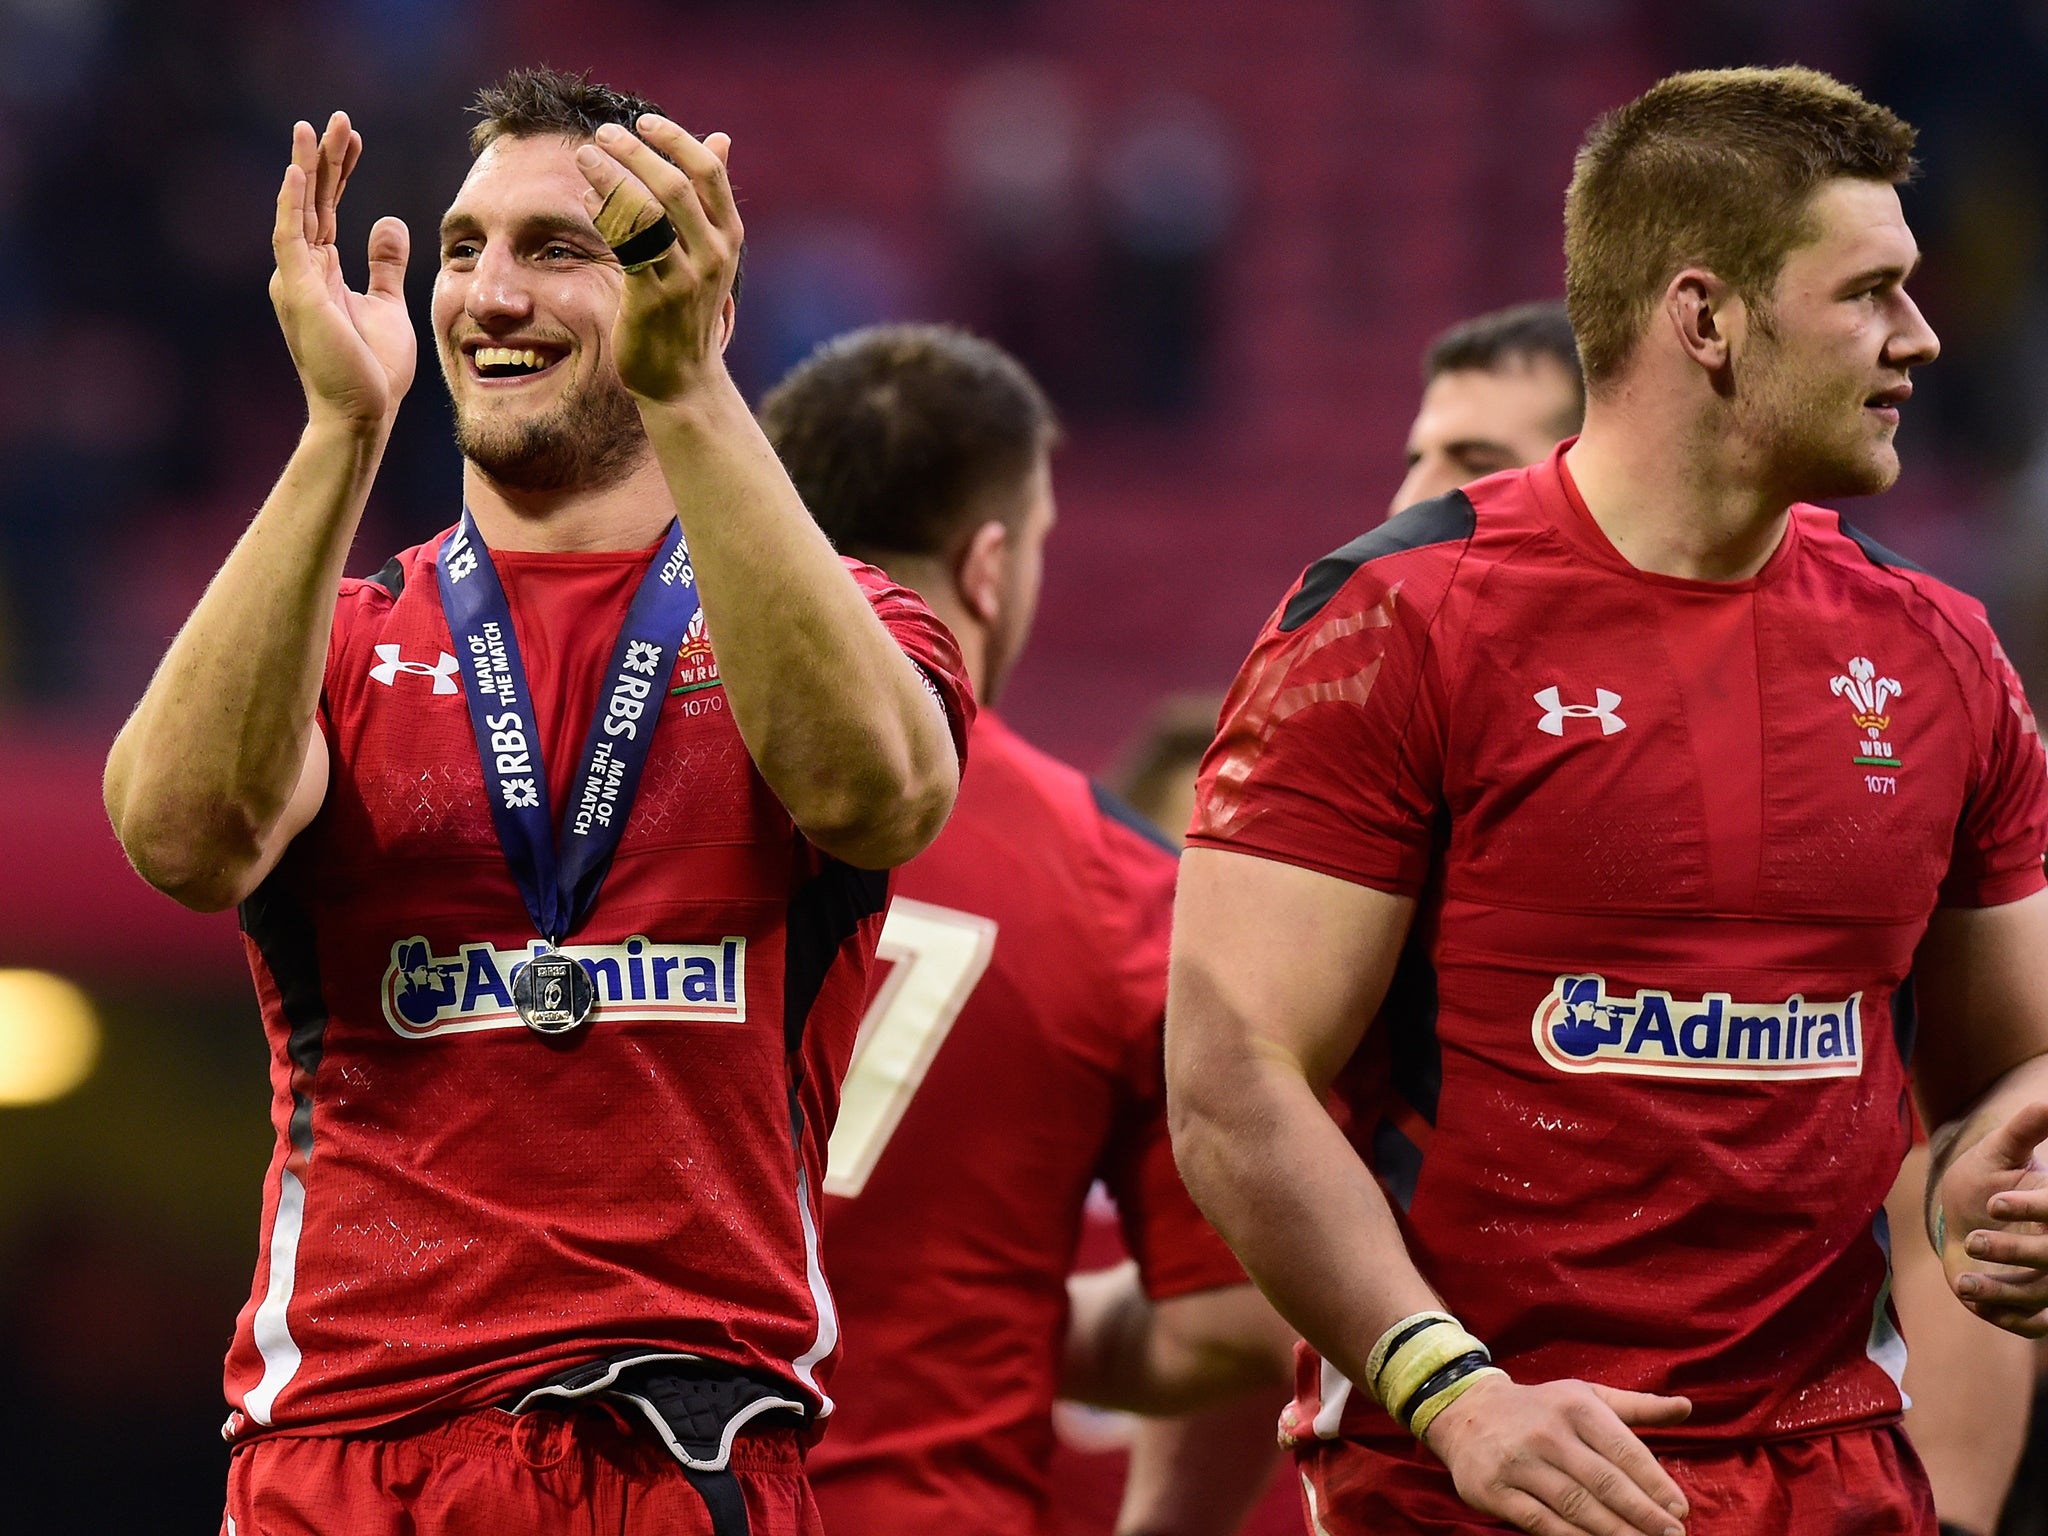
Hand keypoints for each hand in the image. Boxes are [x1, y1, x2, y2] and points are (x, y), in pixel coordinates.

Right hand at [268, 112, 414, 431]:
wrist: (364, 414)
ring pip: (299, 211)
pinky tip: (300, 173)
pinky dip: (294, 205)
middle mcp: (302, 271)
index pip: (327, 208)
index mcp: (320, 272)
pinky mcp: (299, 294)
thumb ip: (384, 265)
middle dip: (324, 158)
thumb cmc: (372, 369)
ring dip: (307, 169)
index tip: (354, 138)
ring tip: (313, 129)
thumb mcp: (387, 305)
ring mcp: (297, 281)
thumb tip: (388, 222)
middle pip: (312, 201)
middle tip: (337, 118)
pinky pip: (291, 241)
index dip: (340, 172)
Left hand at [574, 115, 740, 403]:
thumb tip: (720, 138)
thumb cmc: (688, 310)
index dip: (676, 139)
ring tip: (585, 156)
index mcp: (729, 237)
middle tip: (604, 134)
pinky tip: (585, 201)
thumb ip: (708, 198)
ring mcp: (685, 278)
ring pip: (647, 211)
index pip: (708, 172)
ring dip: (612, 177)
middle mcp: (713, 254)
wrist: (683, 379)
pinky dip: (603, 215)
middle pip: (676, 185)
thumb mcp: (710, 251)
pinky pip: (625, 245)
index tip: (644, 121)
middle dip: (636, 153)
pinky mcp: (652, 298)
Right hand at [1421, 1374, 1691, 1535]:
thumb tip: (1687, 1408)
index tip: (1680, 1510)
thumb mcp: (1586, 1396)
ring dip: (1615, 1532)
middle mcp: (1547, 1432)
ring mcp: (1519, 1462)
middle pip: (1604, 1482)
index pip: (1625, 1449)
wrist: (1465, 1412)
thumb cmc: (1541, 1409)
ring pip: (1576, 1506)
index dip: (1655, 1483)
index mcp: (1576, 1407)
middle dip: (1643, 1515)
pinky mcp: (1494, 1489)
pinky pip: (1541, 1522)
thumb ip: (1637, 1407)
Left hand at [1936, 1100, 2047, 1335]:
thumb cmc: (1987, 1182)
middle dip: (2015, 1253)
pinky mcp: (2035, 1307)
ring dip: (2005, 1292)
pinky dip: (2007, 1316)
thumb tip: (2046, 1099)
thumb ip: (2026, 1129)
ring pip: (2043, 1294)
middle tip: (1973, 1240)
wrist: (1967, 1219)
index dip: (2031, 1208)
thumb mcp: (2002, 1152)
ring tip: (1964, 1281)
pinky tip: (1971, 1296)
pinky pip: (2036, 1323)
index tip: (1991, 1201)